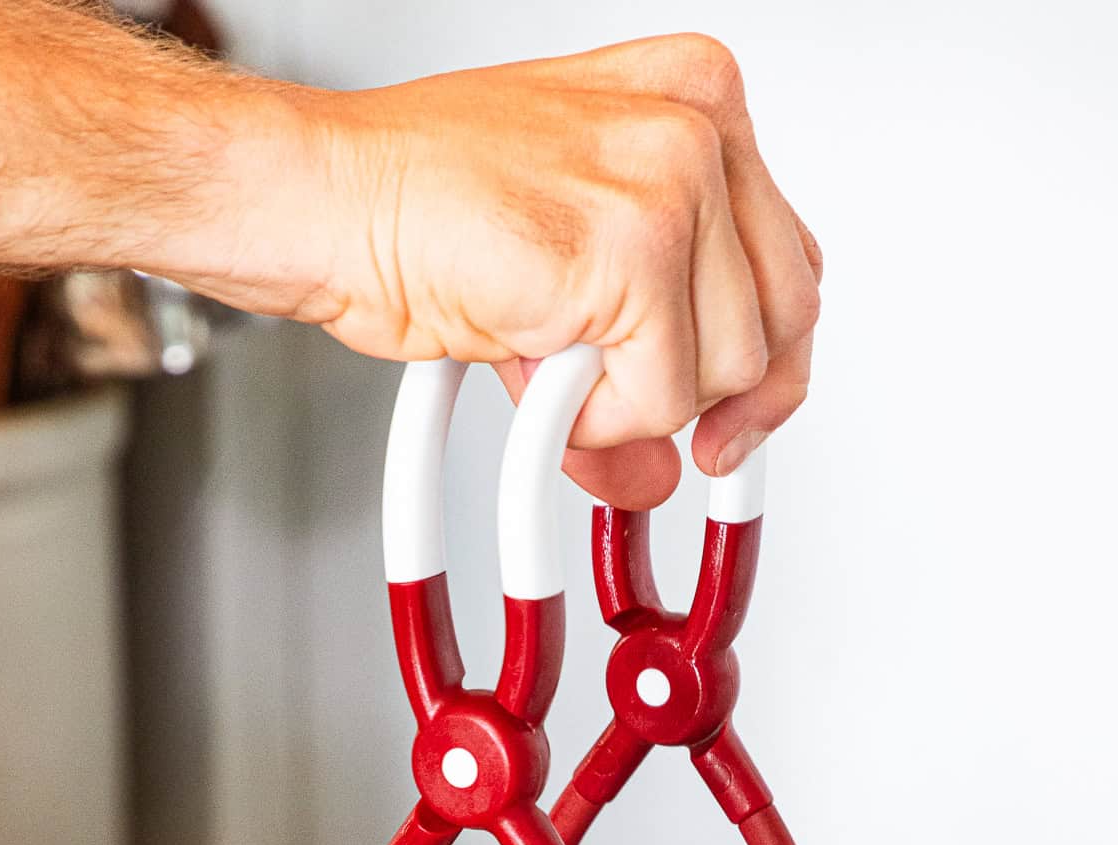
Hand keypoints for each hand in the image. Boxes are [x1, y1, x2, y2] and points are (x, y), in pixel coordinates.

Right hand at [194, 37, 820, 508]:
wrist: (327, 196)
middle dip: (713, 398)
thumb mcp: (567, 277)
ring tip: (549, 361)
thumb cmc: (421, 202)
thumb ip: (642, 359)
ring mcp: (672, 180)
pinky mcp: (635, 250)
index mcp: (696, 99)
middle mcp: (697, 125)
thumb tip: (663, 473)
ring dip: (634, 404)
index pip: (789, 261)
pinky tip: (536, 365)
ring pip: (727, 370)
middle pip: (780, 320)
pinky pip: (660, 402)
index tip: (729, 419)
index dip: (764, 363)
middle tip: (644, 425)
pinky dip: (594, 420)